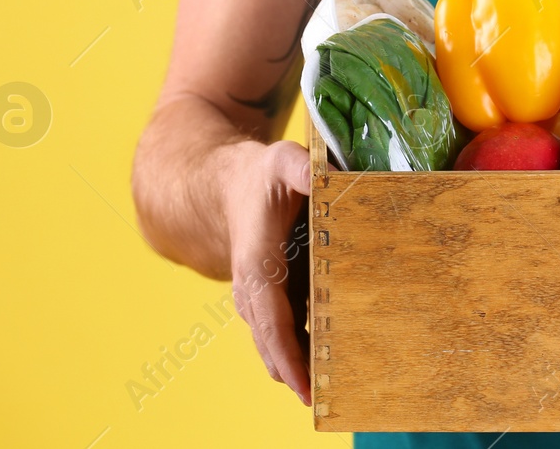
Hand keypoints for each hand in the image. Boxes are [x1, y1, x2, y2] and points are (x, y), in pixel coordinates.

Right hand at [222, 139, 312, 404]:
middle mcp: (254, 291)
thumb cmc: (258, 175)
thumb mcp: (284, 162)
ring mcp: (259, 299)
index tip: (304, 386)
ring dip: (301, 366)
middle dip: (298, 373)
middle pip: (276, 344)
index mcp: (259, 265)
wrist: (224, 185)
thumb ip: (305, 170)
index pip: (273, 322)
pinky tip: (330, 362)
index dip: (289, 355)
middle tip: (330, 398)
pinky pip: (284, 332)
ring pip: (278, 343)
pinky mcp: (270, 299)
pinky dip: (301, 350)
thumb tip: (332, 177)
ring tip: (336, 388)